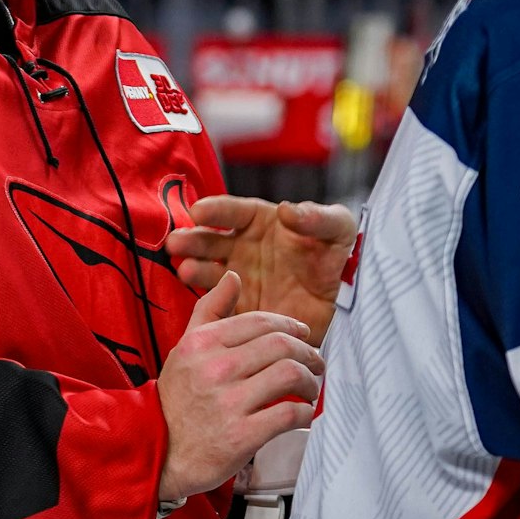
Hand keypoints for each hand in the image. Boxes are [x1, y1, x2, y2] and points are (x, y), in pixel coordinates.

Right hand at [157, 271, 321, 502]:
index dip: (292, 326)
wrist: (158, 451)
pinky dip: (305, 413)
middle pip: (282, 345)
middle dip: (309, 353)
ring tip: (311, 388)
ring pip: (291, 375)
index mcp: (203, 343)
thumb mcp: (185, 347)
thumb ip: (210, 309)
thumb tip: (234, 276)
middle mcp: (216, 369)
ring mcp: (229, 403)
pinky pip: (289, 414)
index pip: (262, 322)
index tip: (304, 335)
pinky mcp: (241, 436)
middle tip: (316, 363)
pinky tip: (303, 413)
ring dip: (311, 381)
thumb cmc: (177, 398)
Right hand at [167, 196, 356, 341]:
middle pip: (212, 240)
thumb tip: (288, 210)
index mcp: (261, 223)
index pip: (234, 212)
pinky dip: (210, 303)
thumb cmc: (336, 256)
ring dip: (195, 268)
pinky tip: (202, 300)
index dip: (216, 210)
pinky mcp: (242, 308)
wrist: (344, 305)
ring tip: (185, 270)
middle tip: (175, 242)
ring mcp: (240, 279)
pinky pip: (221, 305)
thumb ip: (318, 217)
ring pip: (210, 271)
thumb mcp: (338, 229)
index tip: (198, 211)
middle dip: (193, 240)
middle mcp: (243, 248)